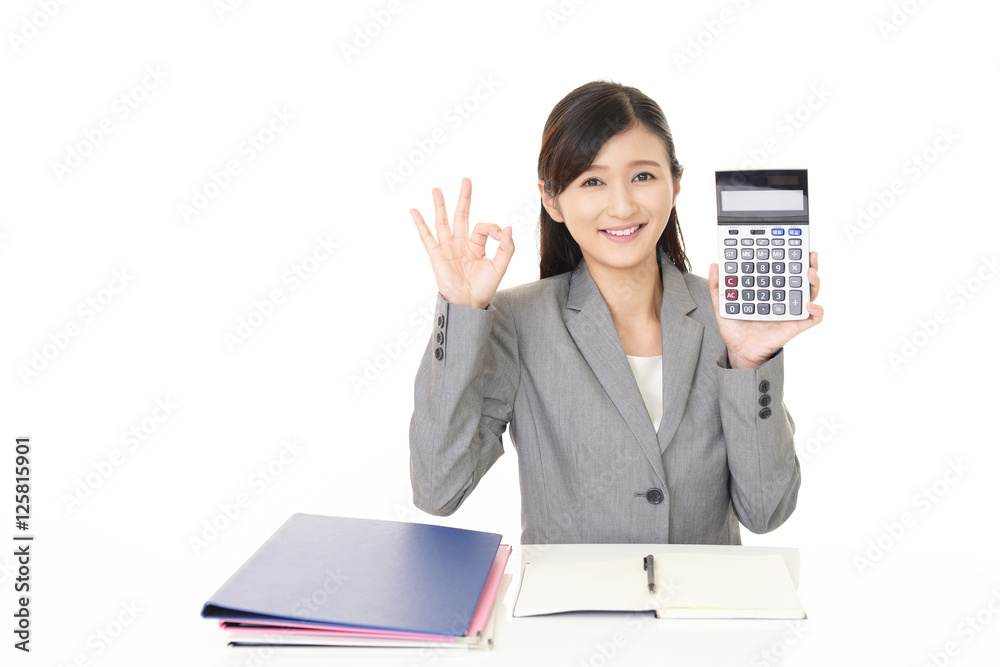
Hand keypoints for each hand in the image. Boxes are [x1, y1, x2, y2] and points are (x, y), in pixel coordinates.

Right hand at [411, 177, 513, 308]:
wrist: (469, 303)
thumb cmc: (484, 288)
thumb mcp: (500, 266)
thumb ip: (506, 247)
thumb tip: (507, 227)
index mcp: (476, 246)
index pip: (483, 227)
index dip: (492, 228)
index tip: (498, 235)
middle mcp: (461, 244)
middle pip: (461, 216)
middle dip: (464, 198)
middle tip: (466, 180)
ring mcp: (448, 248)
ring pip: (443, 222)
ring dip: (440, 205)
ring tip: (436, 189)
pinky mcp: (437, 255)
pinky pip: (427, 237)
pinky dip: (420, 223)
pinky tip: (414, 211)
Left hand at [708, 251, 823, 369]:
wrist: (739, 349)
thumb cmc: (735, 327)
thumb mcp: (723, 303)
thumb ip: (718, 285)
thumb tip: (714, 264)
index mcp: (770, 288)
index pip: (784, 268)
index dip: (791, 256)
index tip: (791, 244)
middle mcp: (784, 297)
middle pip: (802, 276)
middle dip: (809, 263)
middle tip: (809, 253)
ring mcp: (791, 310)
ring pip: (811, 292)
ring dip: (814, 281)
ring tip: (809, 272)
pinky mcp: (796, 325)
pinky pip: (814, 318)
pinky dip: (817, 310)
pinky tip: (809, 304)